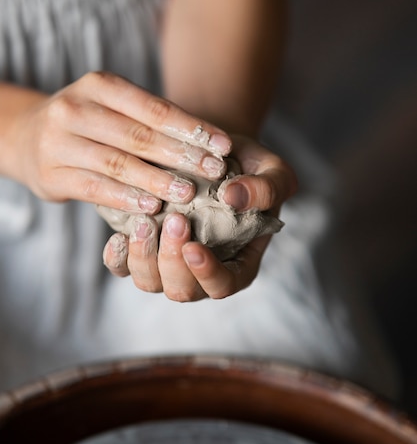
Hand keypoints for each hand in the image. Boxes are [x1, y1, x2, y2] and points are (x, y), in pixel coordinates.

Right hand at [8, 71, 231, 212]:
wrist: (26, 136)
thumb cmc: (87, 123)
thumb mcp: (112, 107)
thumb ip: (149, 121)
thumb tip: (208, 145)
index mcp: (99, 85)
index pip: (155, 109)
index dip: (192, 128)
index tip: (224, 146)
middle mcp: (76, 108)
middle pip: (140, 135)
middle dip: (182, 155)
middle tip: (215, 172)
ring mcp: (60, 142)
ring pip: (118, 163)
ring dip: (157, 179)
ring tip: (188, 193)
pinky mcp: (51, 175)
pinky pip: (95, 188)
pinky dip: (126, 198)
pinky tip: (152, 207)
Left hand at [103, 135, 296, 300]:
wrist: (215, 154)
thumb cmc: (252, 168)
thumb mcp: (274, 173)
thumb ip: (265, 188)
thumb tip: (232, 197)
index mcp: (238, 265)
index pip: (223, 285)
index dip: (206, 274)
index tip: (193, 247)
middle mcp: (201, 272)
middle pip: (181, 290)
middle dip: (173, 260)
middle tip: (174, 220)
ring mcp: (169, 264)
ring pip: (149, 282)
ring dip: (144, 256)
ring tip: (145, 221)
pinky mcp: (143, 249)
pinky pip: (122, 266)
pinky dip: (117, 256)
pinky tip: (119, 234)